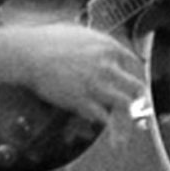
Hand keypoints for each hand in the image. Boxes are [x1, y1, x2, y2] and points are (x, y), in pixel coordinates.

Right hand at [9, 22, 144, 125]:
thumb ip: (94, 42)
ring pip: (124, 107)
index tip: (132, 87)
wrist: (28, 54)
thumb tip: (97, 47)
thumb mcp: (78, 33)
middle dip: (139, 102)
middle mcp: (108, 66)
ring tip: (123, 138)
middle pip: (136, 87)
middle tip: (141, 113)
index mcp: (108, 47)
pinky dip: (102, 124)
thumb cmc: (46, 41)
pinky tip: (101, 131)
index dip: (132, 76)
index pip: (132, 62)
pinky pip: (102, 117)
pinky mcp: (83, 101)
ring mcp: (97, 85)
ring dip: (126, 124)